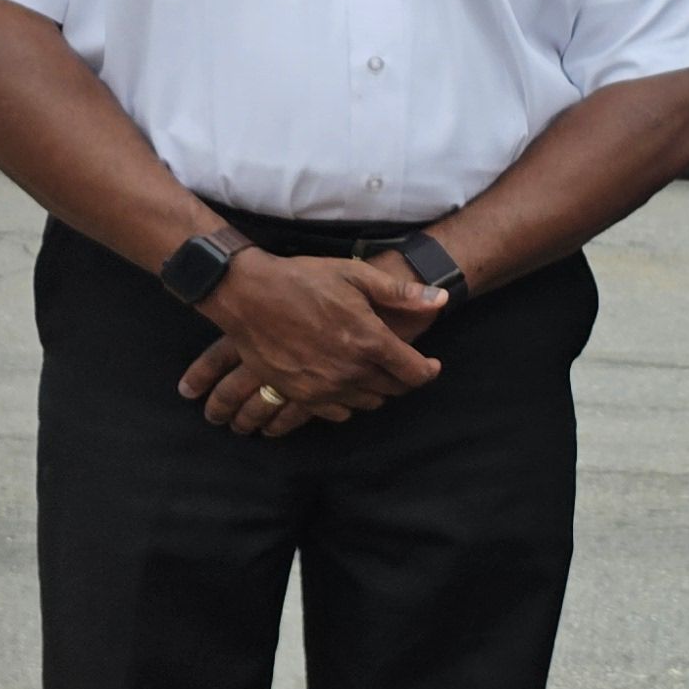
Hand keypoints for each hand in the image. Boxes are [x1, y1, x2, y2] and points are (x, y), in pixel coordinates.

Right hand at [178, 254, 444, 434]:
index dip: (427, 370)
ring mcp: (323, 387)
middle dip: (402, 378)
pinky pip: (337, 413)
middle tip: (399, 364)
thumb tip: (441, 299)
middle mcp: (350, 371)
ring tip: (371, 371)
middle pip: (393, 390)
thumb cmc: (303, 280)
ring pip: (367, 403)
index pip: (414, 373)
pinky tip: (344, 384)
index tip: (430, 365)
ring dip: (375, 390)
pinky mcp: (299, 395)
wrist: (247, 295)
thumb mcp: (355, 275)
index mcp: (369, 341)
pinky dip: (347, 402)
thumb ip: (401, 292)